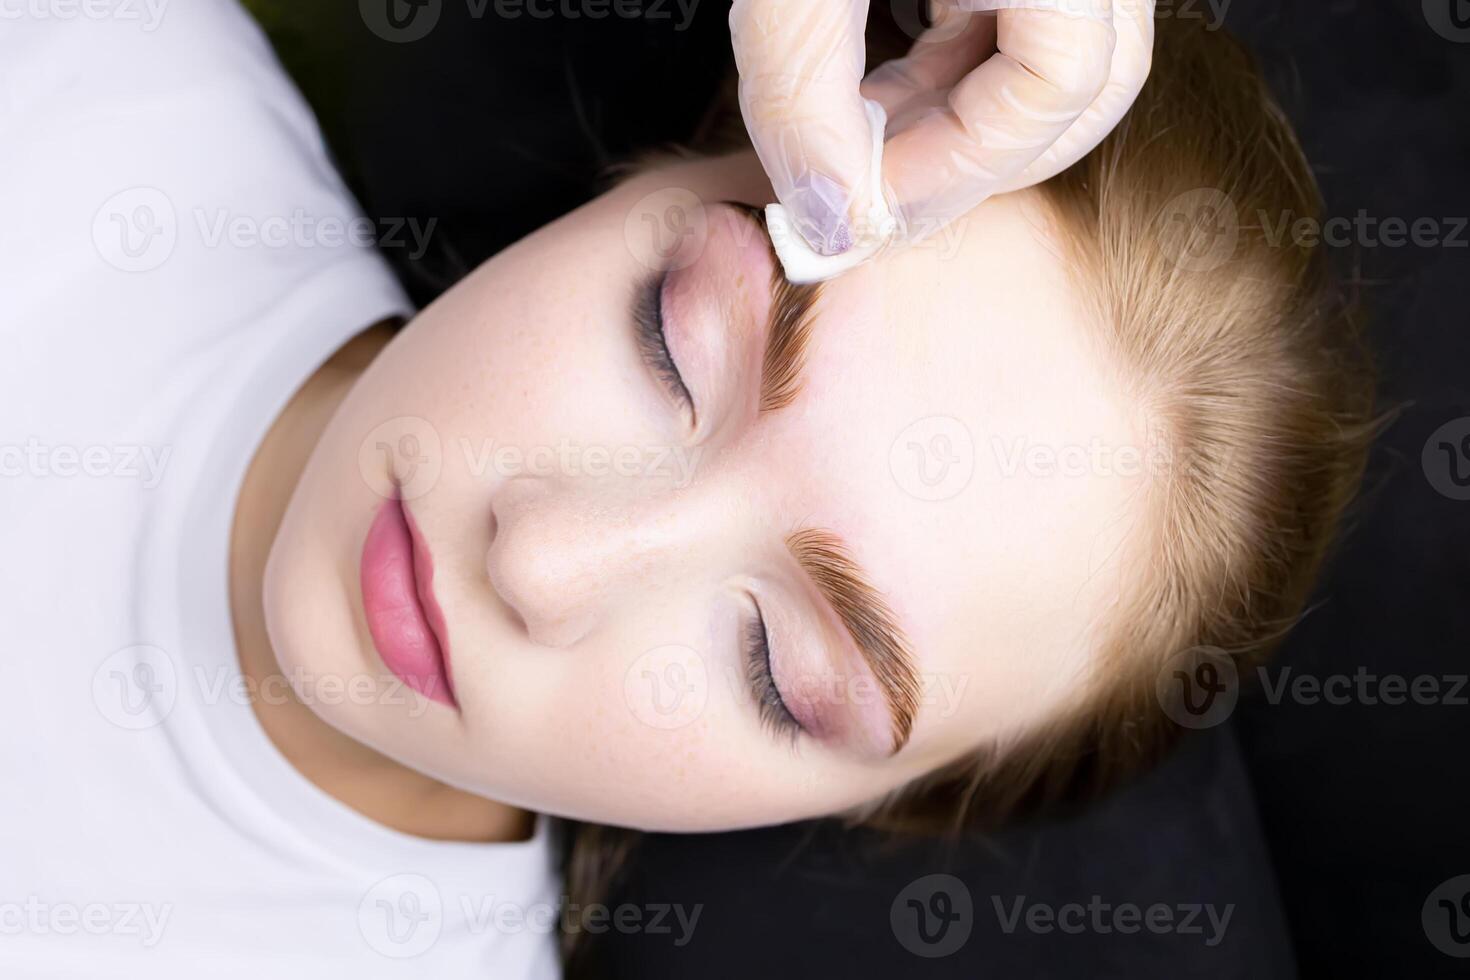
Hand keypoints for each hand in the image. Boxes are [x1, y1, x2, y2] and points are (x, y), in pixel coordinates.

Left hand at [730, 0, 1154, 260]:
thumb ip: (800, 90)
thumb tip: (829, 216)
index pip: (1060, 83)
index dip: (959, 158)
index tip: (869, 196)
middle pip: (1087, 86)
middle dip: (974, 156)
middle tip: (878, 195)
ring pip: (1057, 59)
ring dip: (960, 116)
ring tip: (862, 134)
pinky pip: (1025, 18)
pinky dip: (955, 65)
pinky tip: (881, 80)